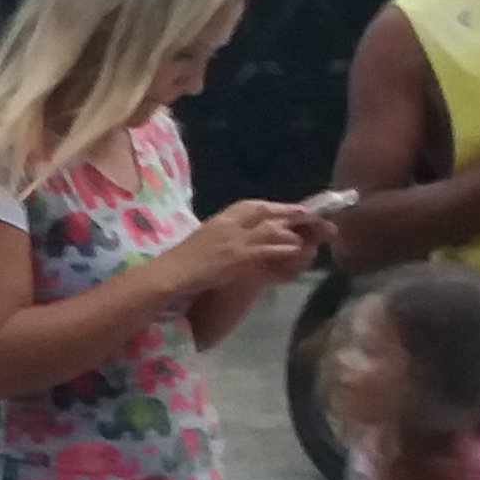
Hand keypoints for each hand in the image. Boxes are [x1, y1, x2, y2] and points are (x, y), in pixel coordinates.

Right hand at [162, 197, 321, 296]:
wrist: (171, 274)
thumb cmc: (181, 261)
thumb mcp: (203, 239)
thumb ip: (221, 234)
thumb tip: (235, 235)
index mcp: (220, 218)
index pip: (251, 205)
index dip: (273, 206)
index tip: (287, 208)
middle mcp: (230, 224)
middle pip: (265, 212)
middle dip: (288, 212)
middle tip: (307, 214)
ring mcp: (236, 239)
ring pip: (271, 229)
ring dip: (291, 231)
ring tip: (307, 235)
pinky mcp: (240, 255)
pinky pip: (268, 249)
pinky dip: (283, 248)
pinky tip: (296, 250)